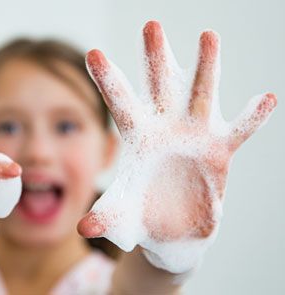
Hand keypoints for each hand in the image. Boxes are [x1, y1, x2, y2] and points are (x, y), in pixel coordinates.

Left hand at [78, 21, 276, 272]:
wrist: (170, 231)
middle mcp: (165, 128)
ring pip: (201, 95)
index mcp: (136, 138)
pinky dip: (253, 117)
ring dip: (206, 67)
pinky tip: (267, 98)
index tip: (94, 52)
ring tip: (208, 35)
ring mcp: (194, 135)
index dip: (108, 80)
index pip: (119, 104)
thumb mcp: (120, 216)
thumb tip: (84, 229)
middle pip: (160, 86)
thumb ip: (104, 217)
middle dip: (156, 57)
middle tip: (151, 24)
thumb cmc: (139, 216)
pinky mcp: (219, 151)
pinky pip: (239, 131)